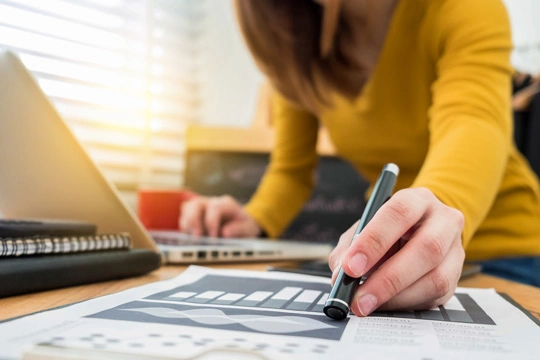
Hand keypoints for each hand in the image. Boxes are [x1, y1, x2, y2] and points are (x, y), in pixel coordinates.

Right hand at [179, 195, 261, 237]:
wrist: (242, 223)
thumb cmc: (245, 225)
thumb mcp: (249, 228)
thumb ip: (239, 229)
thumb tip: (225, 232)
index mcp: (227, 204)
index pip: (215, 207)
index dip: (211, 222)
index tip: (213, 237)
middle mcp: (212, 202)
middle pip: (196, 204)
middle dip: (194, 221)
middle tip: (197, 238)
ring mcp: (202, 207)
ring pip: (187, 208)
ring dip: (187, 224)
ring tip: (191, 239)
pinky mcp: (195, 214)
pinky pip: (184, 216)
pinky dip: (185, 227)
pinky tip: (189, 238)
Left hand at [328, 187, 464, 315]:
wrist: (418, 231)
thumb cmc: (385, 229)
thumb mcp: (363, 229)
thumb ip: (347, 249)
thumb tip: (340, 277)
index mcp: (417, 199)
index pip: (399, 213)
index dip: (374, 241)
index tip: (351, 267)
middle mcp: (443, 220)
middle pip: (426, 248)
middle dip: (388, 278)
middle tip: (358, 297)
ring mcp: (456, 250)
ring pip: (435, 278)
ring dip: (396, 297)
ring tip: (367, 304)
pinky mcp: (456, 277)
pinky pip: (435, 296)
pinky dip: (405, 304)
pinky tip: (384, 304)